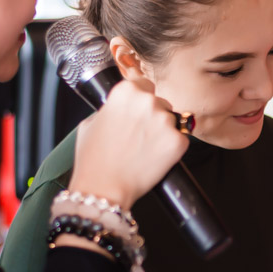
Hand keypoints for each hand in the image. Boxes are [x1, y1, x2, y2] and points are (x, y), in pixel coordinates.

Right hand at [69, 79, 188, 209]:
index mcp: (126, 91)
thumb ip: (110, 108)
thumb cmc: (93, 159)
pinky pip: (181, 139)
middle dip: (153, 116)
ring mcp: (165, 121)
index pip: (144, 83)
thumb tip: (120, 106)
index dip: (141, 98)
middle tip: (139, 136)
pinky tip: (155, 158)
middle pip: (160, 102)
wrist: (103, 188)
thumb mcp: (91, 122)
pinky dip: (172, 148)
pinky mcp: (178, 141)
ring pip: (171, 120)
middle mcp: (147, 101)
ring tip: (145, 149)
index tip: (138, 110)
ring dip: (163, 131)